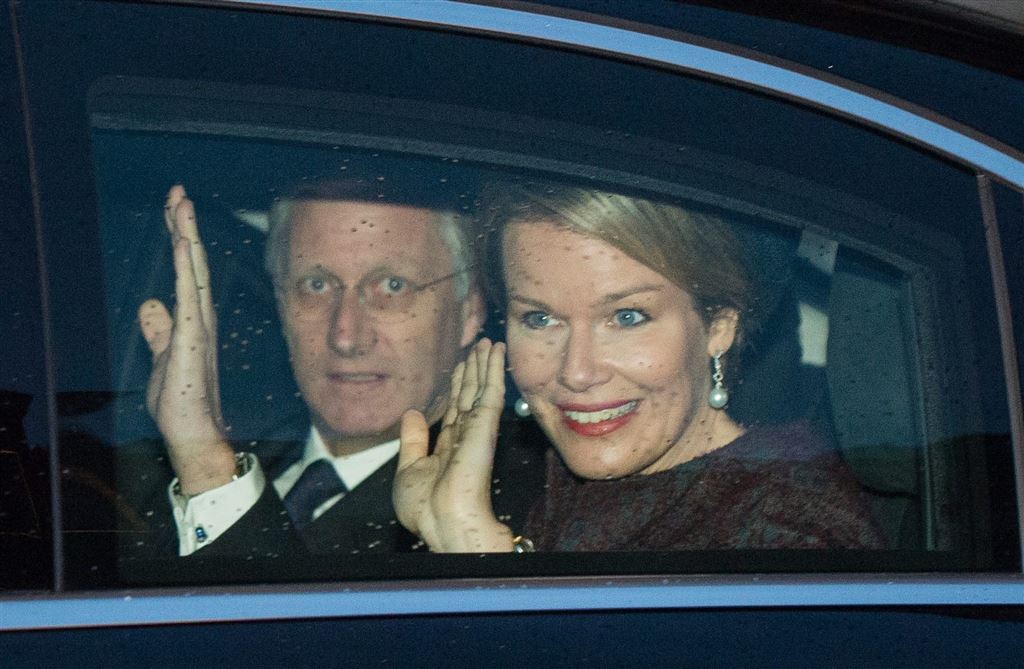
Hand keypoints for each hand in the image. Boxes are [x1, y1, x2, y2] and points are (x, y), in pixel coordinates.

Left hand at [138, 185, 235, 494]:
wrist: (195, 433)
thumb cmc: (182, 401)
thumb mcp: (163, 357)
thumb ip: (158, 329)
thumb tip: (150, 304)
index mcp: (193, 319)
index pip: (185, 271)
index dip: (179, 239)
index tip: (175, 209)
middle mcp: (200, 317)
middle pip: (192, 263)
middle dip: (184, 226)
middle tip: (178, 192)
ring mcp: (199, 327)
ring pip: (194, 272)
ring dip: (187, 237)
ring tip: (182, 205)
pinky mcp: (192, 340)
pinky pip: (190, 297)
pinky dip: (188, 269)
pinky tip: (185, 246)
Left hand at [394, 338, 513, 551]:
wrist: (443, 521)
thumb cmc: (427, 508)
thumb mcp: (409, 468)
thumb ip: (412, 439)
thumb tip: (412, 413)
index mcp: (450, 446)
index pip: (455, 408)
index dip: (458, 386)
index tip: (461, 366)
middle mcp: (466, 435)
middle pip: (470, 394)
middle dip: (474, 370)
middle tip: (477, 346)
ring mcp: (478, 429)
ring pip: (481, 388)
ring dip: (485, 364)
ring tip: (487, 343)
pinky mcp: (486, 425)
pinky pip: (491, 391)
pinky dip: (494, 369)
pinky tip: (495, 351)